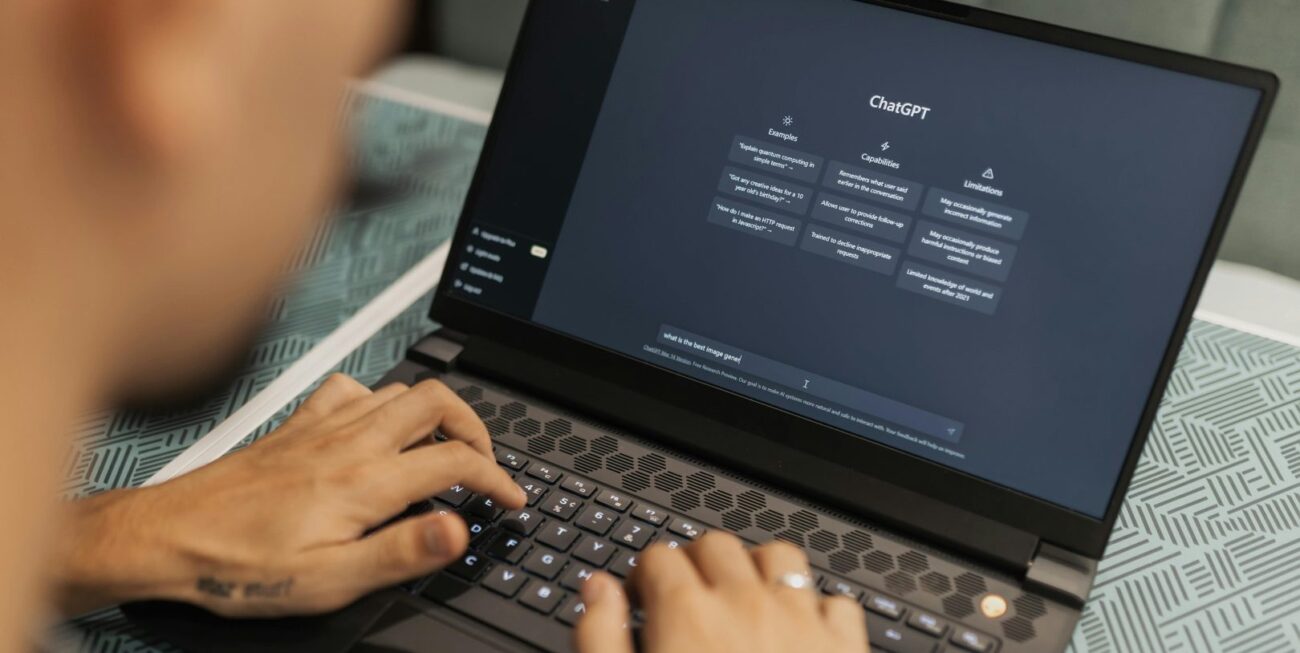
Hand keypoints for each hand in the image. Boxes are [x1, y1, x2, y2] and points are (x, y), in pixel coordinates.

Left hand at [54, 374, 525, 616]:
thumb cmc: (239, 565)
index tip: (511, 500)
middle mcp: (350, 443)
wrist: (167, 536)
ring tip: (444, 447)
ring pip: (400, 391)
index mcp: (366, 483)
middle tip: (485, 464)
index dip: (498, 480)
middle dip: (477, 429)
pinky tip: (376, 425)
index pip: (457, 461)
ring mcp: (323, 427)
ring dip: (435, 413)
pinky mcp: (298, 424)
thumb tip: (457, 529)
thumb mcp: (328, 581)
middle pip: (438, 402)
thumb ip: (400, 553)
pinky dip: (380, 399)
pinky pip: (352, 388)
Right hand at [576, 532, 866, 652]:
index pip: (659, 557)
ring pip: (778, 557)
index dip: (643, 575)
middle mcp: (746, 606)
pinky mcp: (845, 648)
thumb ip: (602, 638)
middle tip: (686, 594)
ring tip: (743, 599)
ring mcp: (801, 622)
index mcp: (687, 616)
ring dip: (757, 569)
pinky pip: (834, 601)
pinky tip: (800, 632)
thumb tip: (597, 592)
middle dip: (695, 562)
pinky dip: (815, 608)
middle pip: (715, 546)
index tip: (641, 596)